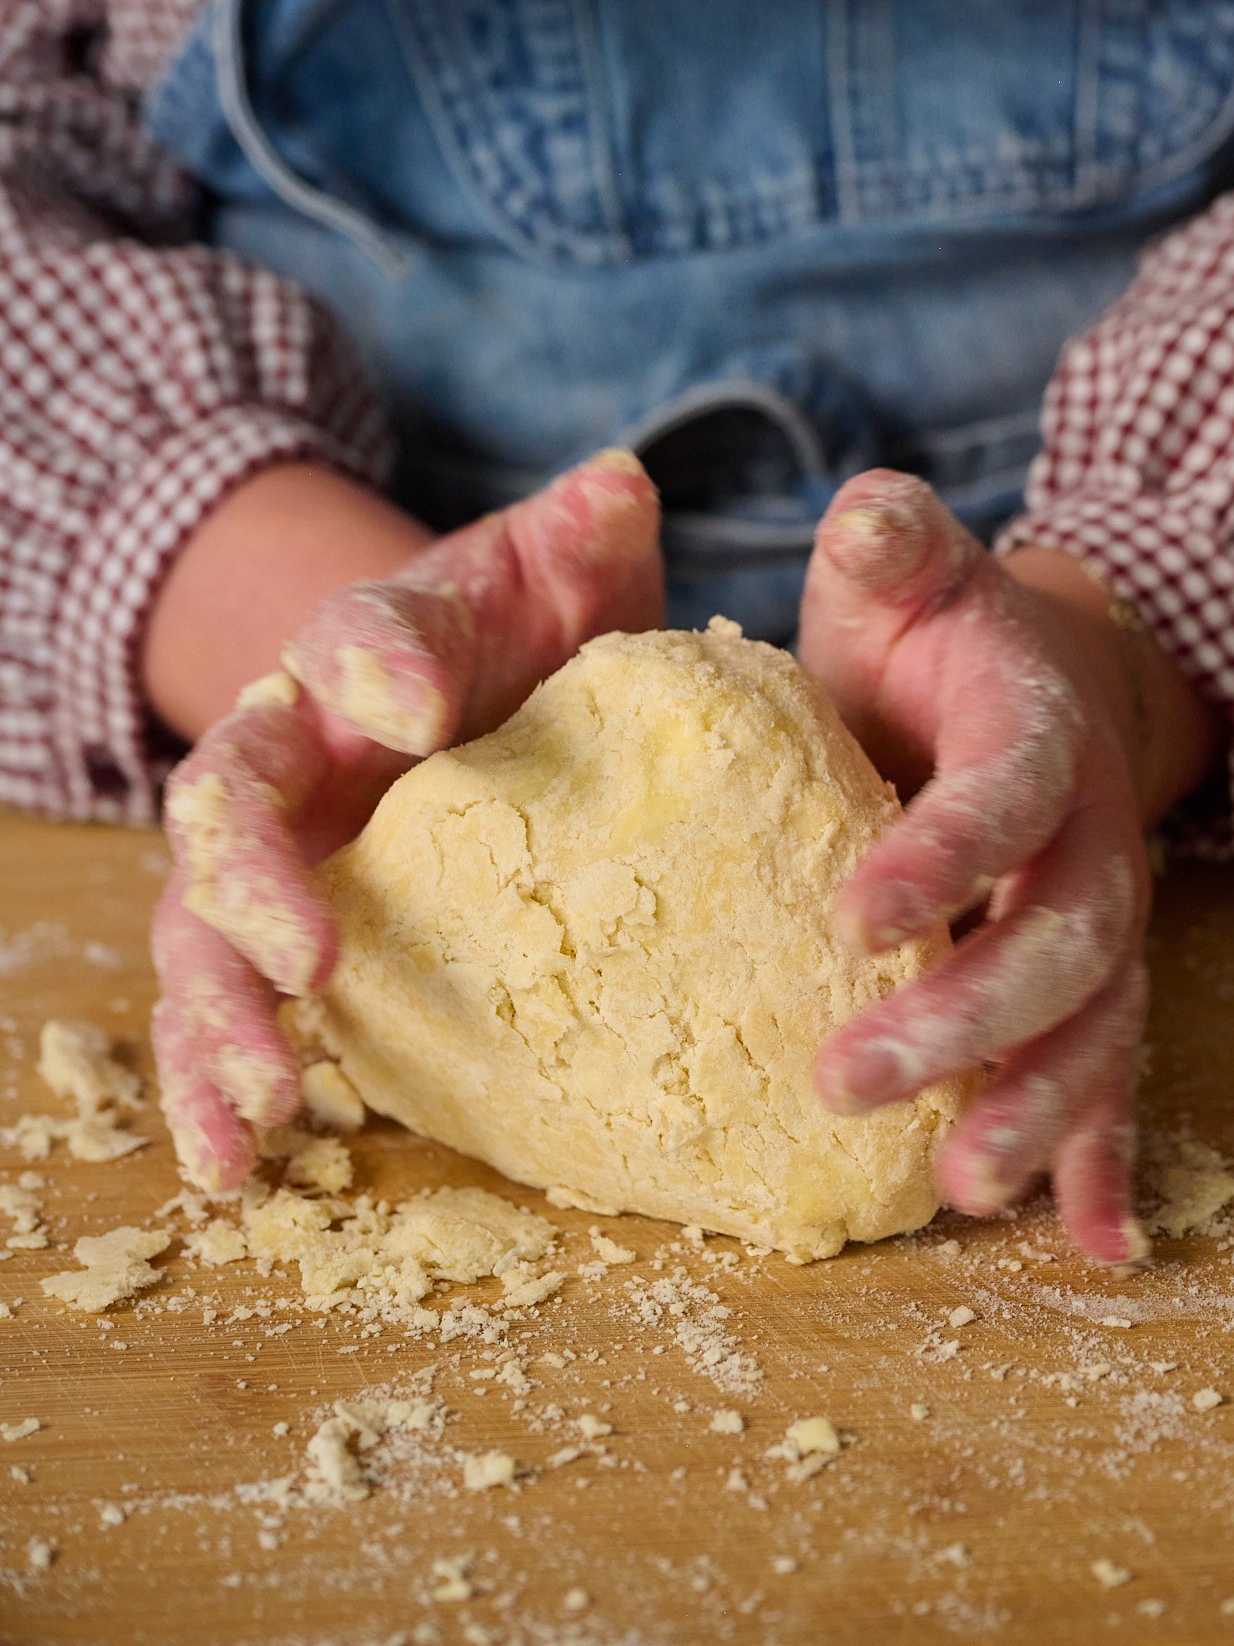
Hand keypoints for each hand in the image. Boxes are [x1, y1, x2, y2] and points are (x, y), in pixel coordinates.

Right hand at [151, 450, 662, 1191]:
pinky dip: (211, 1084)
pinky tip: (234, 1164)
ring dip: (221, 1015)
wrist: (447, 690)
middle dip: (257, 878)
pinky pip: (217, 1013)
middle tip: (312, 952)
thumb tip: (621, 482)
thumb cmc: (518, 637)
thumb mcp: (559, 579)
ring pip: (200, 931)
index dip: (375, 658)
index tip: (422, 698)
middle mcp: (290, 750)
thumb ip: (580, 538)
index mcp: (362, 649)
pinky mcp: (272, 940)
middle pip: (231, 800)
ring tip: (265, 1100)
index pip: (351, 635)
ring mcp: (268, 855)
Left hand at [798, 471, 1222, 1263]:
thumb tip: (864, 517)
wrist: (1035, 678)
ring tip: (961, 1190)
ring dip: (1037, 1112)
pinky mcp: (1091, 986)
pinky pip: (1115, 1078)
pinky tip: (1094, 1246)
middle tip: (844, 1080)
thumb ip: (886, 542)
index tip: (852, 919)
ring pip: (1094, 1029)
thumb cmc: (935, 635)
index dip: (942, 856)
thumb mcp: (906, 570)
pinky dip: (1103, 1160)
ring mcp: (1102, 923)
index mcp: (1037, 735)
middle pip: (1056, 942)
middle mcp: (1090, 841)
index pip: (1003, 799)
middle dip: (964, 1019)